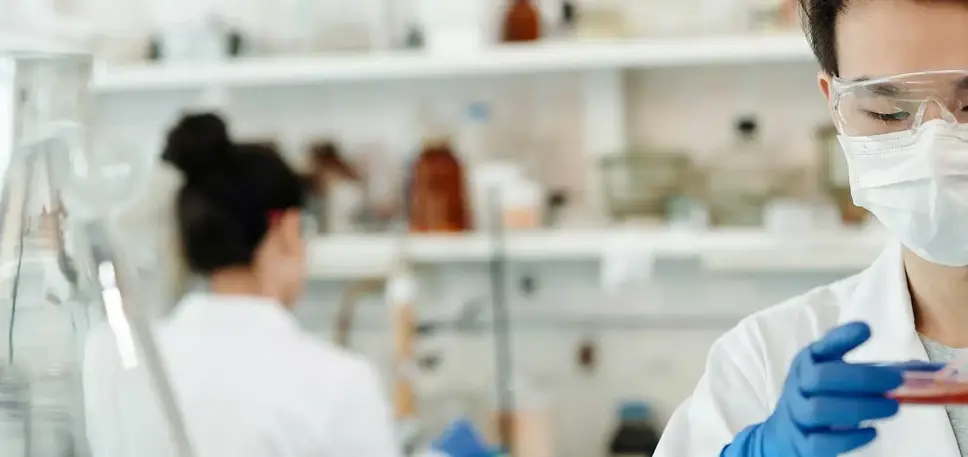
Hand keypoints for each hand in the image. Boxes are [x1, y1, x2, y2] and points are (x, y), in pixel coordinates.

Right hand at [721, 322, 942, 456]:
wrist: (783, 435)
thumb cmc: (817, 399)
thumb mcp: (832, 378)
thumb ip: (865, 371)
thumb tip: (916, 369)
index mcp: (807, 363)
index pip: (820, 346)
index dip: (841, 337)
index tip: (866, 329)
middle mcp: (798, 385)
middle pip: (821, 377)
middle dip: (860, 378)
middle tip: (895, 382)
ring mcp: (796, 414)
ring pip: (820, 409)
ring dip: (860, 407)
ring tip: (892, 407)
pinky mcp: (801, 443)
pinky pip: (821, 442)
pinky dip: (849, 438)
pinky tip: (871, 431)